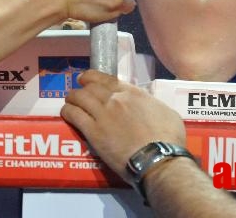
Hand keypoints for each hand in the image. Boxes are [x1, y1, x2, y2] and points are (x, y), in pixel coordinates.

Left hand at [60, 70, 185, 183]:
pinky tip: (66, 113)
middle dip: (82, 88)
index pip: (106, 78)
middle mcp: (114, 99)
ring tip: (70, 102)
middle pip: (90, 87)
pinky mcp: (93, 132)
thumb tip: (146, 104)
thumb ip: (150, 104)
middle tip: (77, 94)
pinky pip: (74, 115)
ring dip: (72, 98)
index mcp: (132, 93)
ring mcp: (102, 114)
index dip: (92, 77)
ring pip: (79, 98)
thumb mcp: (165, 111)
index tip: (86, 79)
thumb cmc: (168, 138)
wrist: (158, 158)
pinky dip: (68, 111)